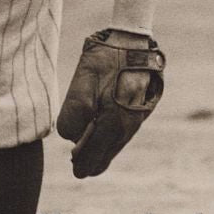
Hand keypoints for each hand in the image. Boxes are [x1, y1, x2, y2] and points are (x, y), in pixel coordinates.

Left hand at [56, 29, 164, 178]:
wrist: (132, 40)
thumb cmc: (105, 59)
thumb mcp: (83, 81)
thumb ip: (74, 111)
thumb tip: (71, 137)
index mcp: (114, 121)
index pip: (96, 152)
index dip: (85, 163)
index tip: (77, 173)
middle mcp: (129, 124)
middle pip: (109, 151)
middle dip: (94, 161)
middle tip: (82, 171)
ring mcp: (138, 117)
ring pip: (118, 143)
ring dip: (104, 150)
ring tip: (92, 158)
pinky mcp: (141, 108)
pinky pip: (125, 132)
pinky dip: (114, 139)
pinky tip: (106, 138)